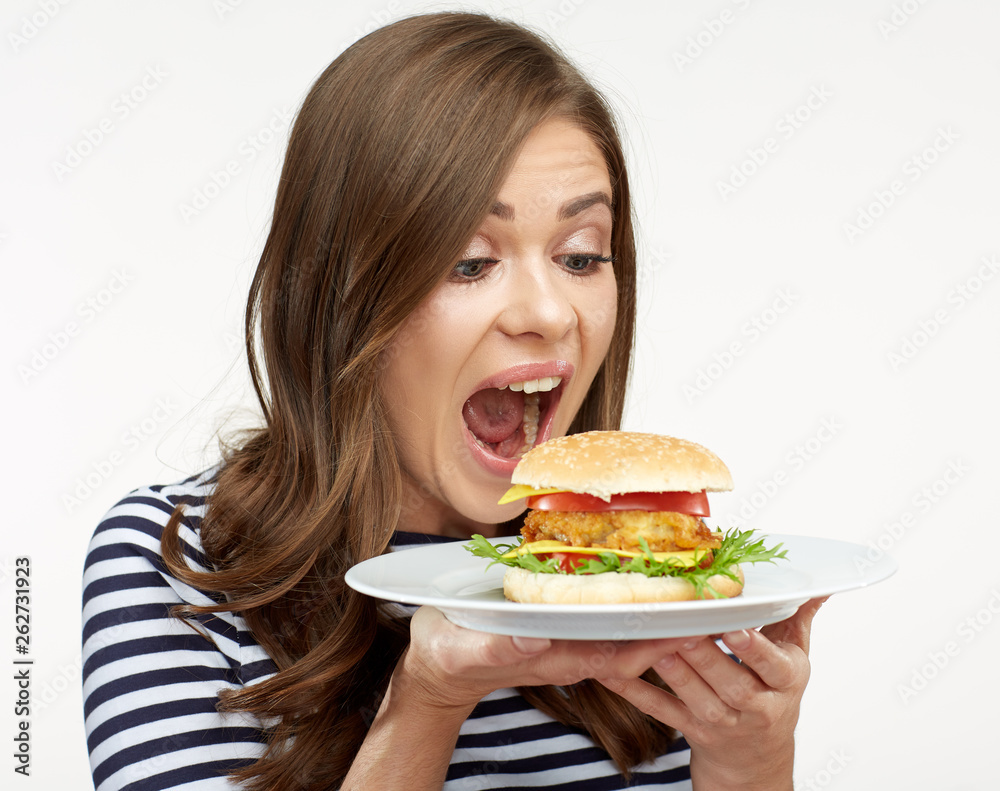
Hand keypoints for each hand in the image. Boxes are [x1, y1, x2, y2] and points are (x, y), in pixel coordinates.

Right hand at [395, 605, 691, 717]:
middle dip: (675, 619)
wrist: (438, 666)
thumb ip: (498, 644)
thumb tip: (535, 633)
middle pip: (637, 639)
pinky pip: (605, 613)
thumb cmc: (447, 657)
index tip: (696, 619)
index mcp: (558, 658)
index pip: (624, 654)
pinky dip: (629, 595)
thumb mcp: (465, 649)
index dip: (662, 638)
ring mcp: (568, 636)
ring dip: (659, 604)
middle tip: (714, 590)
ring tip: (694, 576)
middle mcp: (572, 649)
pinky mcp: (559, 623)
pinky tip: (643, 571)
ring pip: (626, 624)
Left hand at [596, 597, 827, 789]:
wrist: (757, 759)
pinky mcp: (691, 729)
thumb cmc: (772, 693)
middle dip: (706, 656)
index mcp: (784, 681)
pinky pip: (661, 710)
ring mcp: (722, 721)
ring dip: (674, 671)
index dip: (754, 649)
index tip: (735, 628)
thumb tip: (819, 584)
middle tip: (684, 628)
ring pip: (696, 698)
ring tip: (654, 643)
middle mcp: (756, 705)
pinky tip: (612, 670)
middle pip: (731, 682)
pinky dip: (635, 690)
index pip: (773, 666)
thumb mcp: (793, 658)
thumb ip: (798, 618)